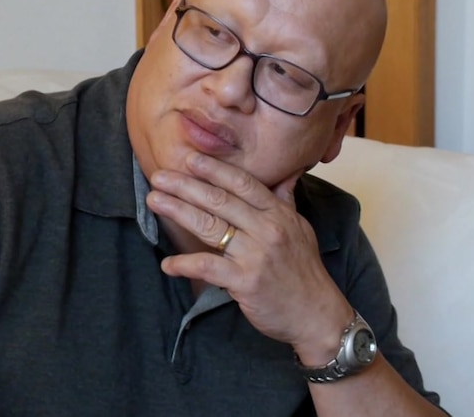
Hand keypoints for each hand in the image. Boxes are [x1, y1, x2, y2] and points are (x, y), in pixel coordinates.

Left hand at [146, 152, 351, 363]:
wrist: (317, 315)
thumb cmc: (305, 271)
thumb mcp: (301, 229)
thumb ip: (285, 200)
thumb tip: (285, 172)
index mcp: (278, 214)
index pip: (242, 183)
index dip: (214, 169)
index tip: (189, 158)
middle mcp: (267, 229)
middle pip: (220, 200)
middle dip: (186, 185)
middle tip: (159, 176)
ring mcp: (256, 255)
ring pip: (210, 227)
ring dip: (178, 212)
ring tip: (155, 201)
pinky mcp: (246, 281)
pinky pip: (208, 267)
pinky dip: (185, 264)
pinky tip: (168, 264)